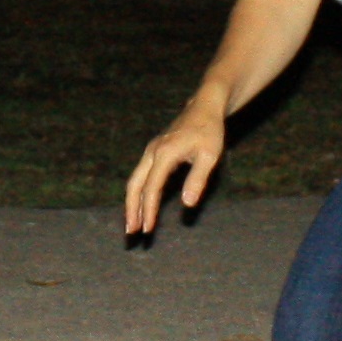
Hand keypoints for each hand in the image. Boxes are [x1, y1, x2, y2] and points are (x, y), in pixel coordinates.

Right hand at [124, 104, 226, 236]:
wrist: (204, 107)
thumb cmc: (210, 131)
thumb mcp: (209, 155)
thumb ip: (198, 178)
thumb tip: (187, 203)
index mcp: (164, 153)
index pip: (152, 187)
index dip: (149, 210)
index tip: (148, 229)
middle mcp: (152, 152)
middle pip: (134, 184)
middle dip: (131, 209)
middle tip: (131, 233)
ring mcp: (151, 152)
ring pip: (135, 180)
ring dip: (132, 203)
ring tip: (133, 224)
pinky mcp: (154, 153)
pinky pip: (141, 176)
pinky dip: (138, 193)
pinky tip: (142, 206)